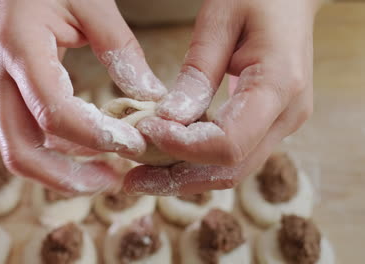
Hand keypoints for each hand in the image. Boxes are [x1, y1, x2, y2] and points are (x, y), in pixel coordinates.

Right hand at [0, 0, 165, 192]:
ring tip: (107, 173)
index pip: (53, 112)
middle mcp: (0, 76)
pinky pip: (30, 136)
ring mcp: (1, 88)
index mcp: (20, 48)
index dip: (95, 136)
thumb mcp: (93, 2)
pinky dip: (59, 152)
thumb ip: (121, 49)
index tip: (134, 144)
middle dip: (67, 177)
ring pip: (21, 150)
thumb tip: (150, 96)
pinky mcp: (11, 94)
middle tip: (112, 182)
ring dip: (63, 172)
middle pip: (21, 150)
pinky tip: (92, 149)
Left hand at [123, 0, 319, 194]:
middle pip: (231, 169)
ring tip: (141, 176)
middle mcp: (287, 115)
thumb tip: (170, 120)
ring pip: (231, 170)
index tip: (146, 131)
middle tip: (132, 180)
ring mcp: (281, 123)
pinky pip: (232, 154)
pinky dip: (197, 161)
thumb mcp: (221, 20)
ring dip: (184, 177)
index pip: (229, 142)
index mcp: (279, 86)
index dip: (183, 147)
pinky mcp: (268, 123)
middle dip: (177, 179)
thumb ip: (198, 72)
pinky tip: (166, 158)